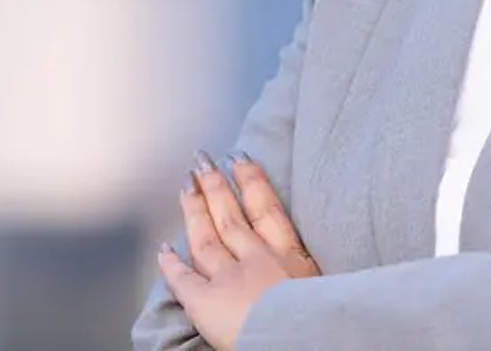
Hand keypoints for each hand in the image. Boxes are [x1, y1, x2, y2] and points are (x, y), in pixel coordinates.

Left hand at [158, 150, 320, 349]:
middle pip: (231, 217)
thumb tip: (308, 264)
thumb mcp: (327, 291)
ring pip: (206, 239)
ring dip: (194, 211)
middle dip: (215, 187)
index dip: (252, 182)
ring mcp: (229, 279)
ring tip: (185, 188)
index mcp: (292, 260)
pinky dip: (170, 263)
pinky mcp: (205, 302)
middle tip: (202, 162)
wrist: (301, 343)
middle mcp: (258, 262)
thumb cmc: (320, 327)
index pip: (268, 211)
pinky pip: (182, 279)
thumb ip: (309, 271)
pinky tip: (163, 249)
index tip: (240, 159)